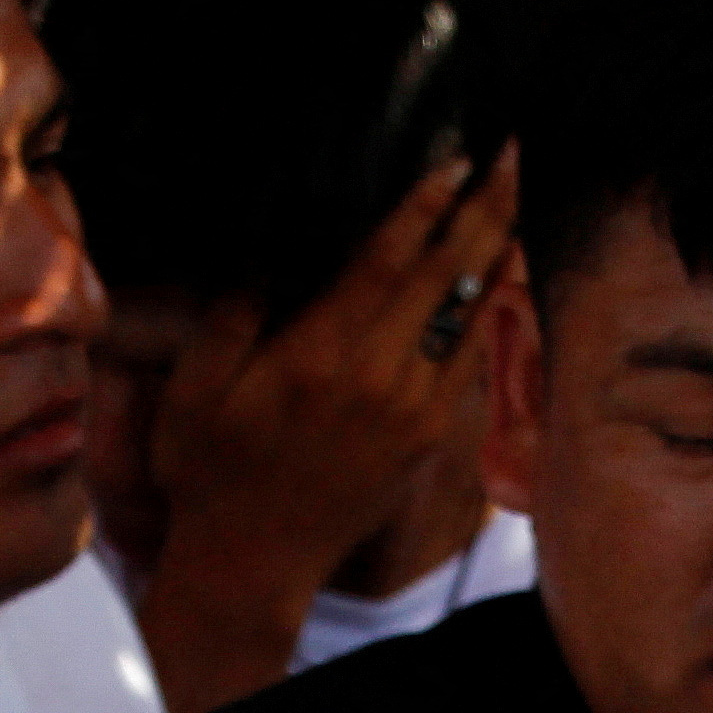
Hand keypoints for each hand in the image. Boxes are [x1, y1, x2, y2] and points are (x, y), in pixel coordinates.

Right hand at [132, 149, 520, 712]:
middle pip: (443, 277)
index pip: (383, 265)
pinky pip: (468, 357)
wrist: (253, 563)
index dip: (423, 209)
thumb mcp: (192, 392)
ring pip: (467, 313)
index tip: (455, 160)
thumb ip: (231, 319)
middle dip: (481, 208)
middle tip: (512, 150)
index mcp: (316, 358)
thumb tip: (269, 256)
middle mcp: (375, 380)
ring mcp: (410, 412)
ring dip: (498, 247)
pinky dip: (491, 306)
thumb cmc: (210, 471)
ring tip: (520, 189)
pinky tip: (504, 267)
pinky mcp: (428, 437)